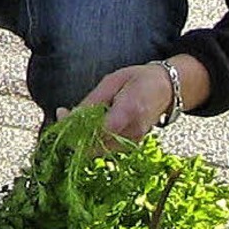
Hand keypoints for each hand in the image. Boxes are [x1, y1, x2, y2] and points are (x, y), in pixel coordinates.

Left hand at [58, 55, 210, 145]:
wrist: (167, 89)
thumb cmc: (139, 79)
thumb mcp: (112, 81)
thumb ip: (92, 101)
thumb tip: (69, 116)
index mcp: (129, 111)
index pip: (97, 130)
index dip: (75, 127)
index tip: (61, 114)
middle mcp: (133, 131)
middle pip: (95, 144)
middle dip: (74, 134)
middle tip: (63, 115)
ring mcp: (134, 141)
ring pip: (99, 149)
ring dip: (82, 138)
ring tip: (74, 118)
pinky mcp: (132, 146)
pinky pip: (106, 147)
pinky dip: (93, 139)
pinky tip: (88, 125)